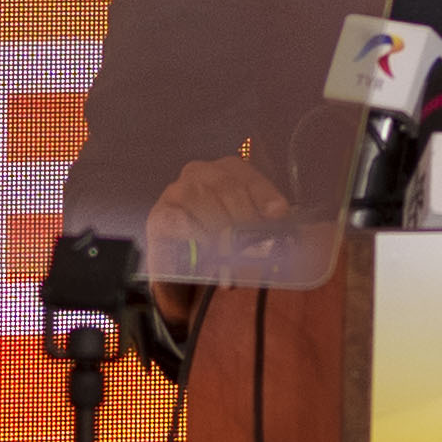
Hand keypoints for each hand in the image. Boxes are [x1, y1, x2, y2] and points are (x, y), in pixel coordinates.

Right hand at [141, 150, 307, 287]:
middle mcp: (199, 173)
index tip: (278, 213)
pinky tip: (207, 248)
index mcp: (225, 171)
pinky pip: (176, 219)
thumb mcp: (249, 232)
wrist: (187, 270)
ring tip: (233, 253)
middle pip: (224, 187)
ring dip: (219, 226)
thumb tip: (282, 229)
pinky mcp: (159, 217)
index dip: (263, 192)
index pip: (244, 174)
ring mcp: (175, 192)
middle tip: (255, 245)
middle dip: (244, 217)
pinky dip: (193, 233)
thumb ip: (265, 226)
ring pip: (198, 197)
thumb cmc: (223, 243)